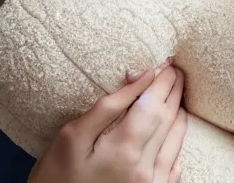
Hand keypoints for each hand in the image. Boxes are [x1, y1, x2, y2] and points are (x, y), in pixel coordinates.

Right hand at [28, 62, 187, 182]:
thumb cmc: (55, 176)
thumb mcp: (73, 136)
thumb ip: (109, 105)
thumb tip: (140, 77)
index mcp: (124, 149)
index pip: (153, 103)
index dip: (162, 80)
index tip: (166, 62)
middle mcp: (143, 168)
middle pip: (167, 117)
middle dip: (174, 89)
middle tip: (176, 70)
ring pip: (176, 138)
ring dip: (178, 111)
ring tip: (177, 92)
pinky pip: (173, 164)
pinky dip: (177, 141)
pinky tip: (175, 129)